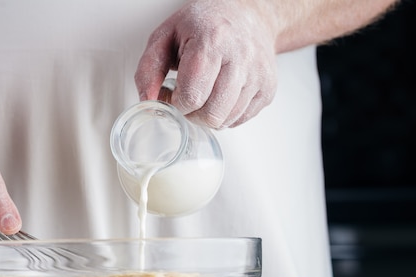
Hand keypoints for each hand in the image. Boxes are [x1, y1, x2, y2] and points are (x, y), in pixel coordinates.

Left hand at [135, 0, 278, 128]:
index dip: (175, 103)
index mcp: (213, 40)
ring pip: (226, 121)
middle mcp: (241, 57)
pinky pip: (240, 120)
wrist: (249, 14)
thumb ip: (148, 69)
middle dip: (192, 114)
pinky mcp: (268, 89)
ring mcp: (258, 75)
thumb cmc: (206, 24)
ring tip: (204, 93)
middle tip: (188, 97)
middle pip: (211, 114)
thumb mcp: (166, 35)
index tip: (172, 93)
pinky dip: (225, 114)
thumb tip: (147, 101)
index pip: (192, 96)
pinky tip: (220, 95)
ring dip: (208, 115)